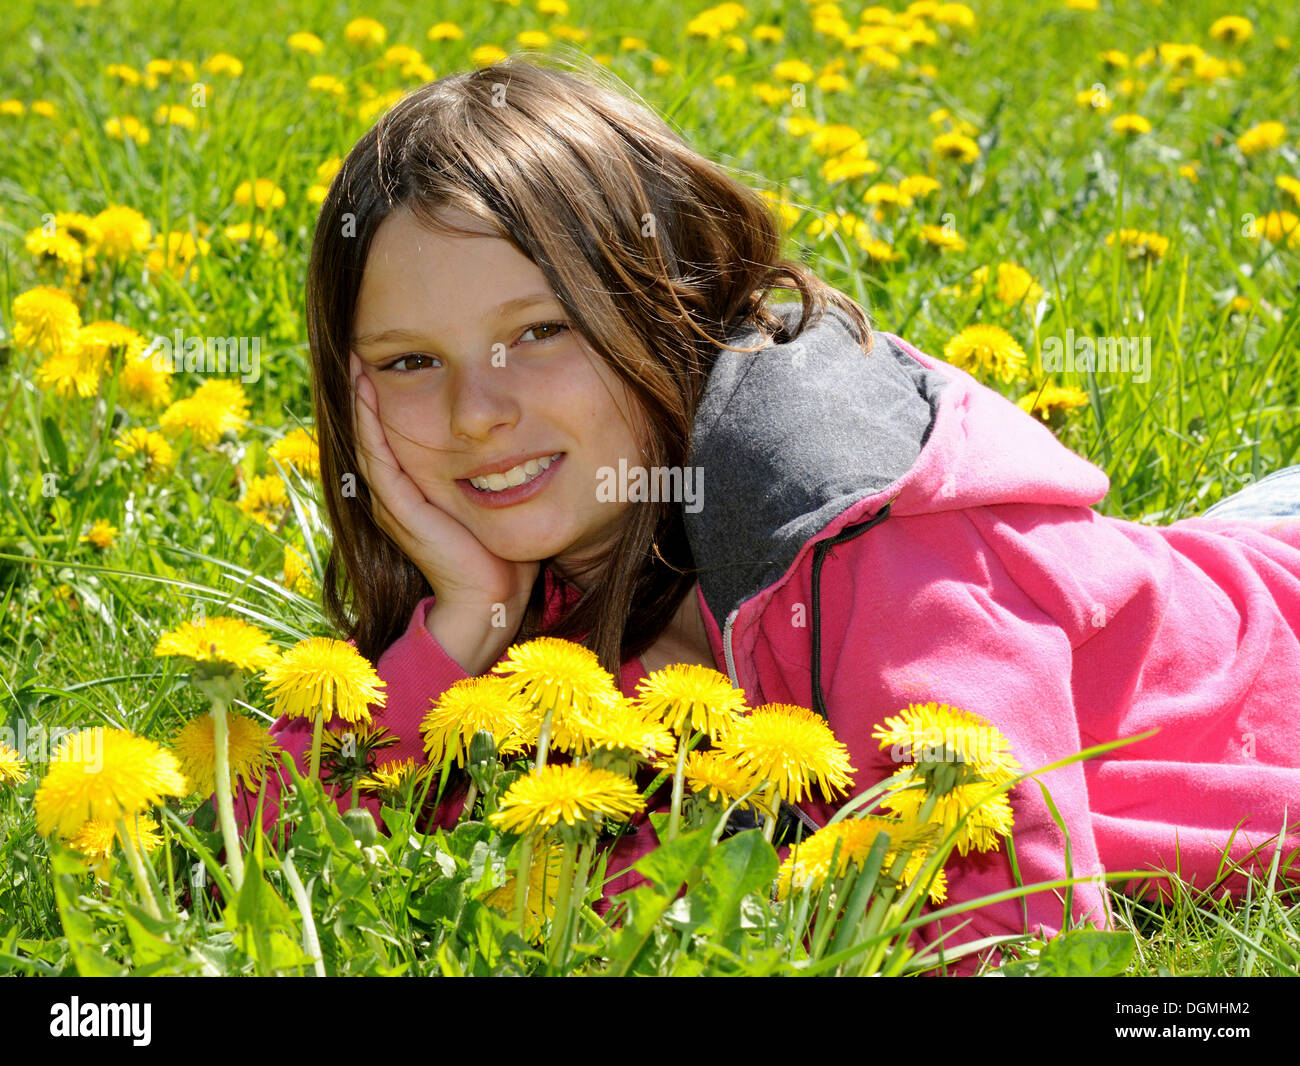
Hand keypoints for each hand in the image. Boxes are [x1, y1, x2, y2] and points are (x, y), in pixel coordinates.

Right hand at [349, 352, 540, 624]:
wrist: (493, 601)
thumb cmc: (503, 555)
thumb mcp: (497, 499)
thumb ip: (498, 471)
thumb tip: (525, 438)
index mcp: (415, 492)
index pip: (392, 435)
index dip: (387, 398)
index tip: (391, 359)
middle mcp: (397, 496)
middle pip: (372, 432)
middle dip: (366, 391)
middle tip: (361, 347)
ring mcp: (395, 503)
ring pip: (368, 439)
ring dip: (361, 400)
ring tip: (357, 359)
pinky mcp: (401, 510)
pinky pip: (378, 458)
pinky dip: (370, 424)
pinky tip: (367, 393)